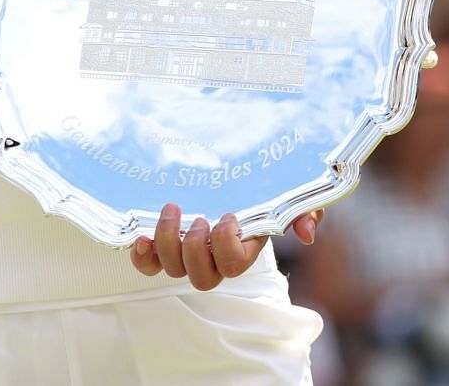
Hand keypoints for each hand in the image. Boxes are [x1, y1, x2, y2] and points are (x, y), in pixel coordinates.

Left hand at [129, 203, 320, 291]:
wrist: (231, 171)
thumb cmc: (260, 187)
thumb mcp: (287, 195)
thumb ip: (304, 212)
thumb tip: (306, 233)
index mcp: (243, 248)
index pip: (234, 266)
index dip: (227, 246)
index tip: (228, 215)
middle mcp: (214, 257)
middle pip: (201, 277)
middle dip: (196, 249)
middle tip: (199, 218)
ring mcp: (187, 252)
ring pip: (174, 269)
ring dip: (169, 242)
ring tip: (174, 210)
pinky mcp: (163, 244)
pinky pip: (149, 265)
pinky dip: (143, 256)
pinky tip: (142, 237)